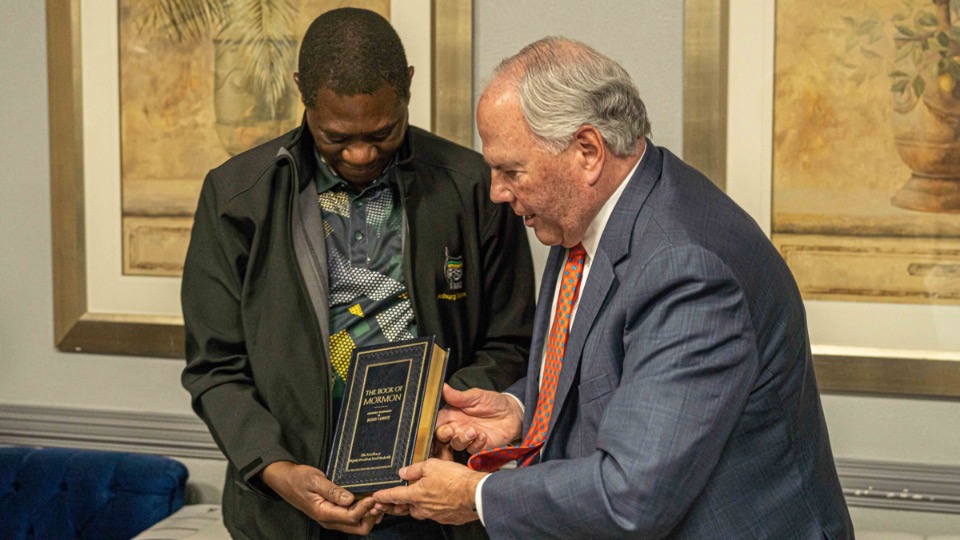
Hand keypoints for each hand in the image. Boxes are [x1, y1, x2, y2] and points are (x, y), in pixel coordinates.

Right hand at [259, 461, 379, 533]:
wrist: (286, 481)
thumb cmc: (299, 478)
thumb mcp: (315, 480)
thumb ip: (332, 490)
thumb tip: (350, 499)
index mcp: (324, 512)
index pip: (351, 517)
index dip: (365, 508)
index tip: (373, 496)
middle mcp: (329, 520)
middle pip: (358, 528)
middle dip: (371, 516)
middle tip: (378, 501)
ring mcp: (332, 519)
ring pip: (357, 525)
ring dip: (369, 515)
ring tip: (376, 500)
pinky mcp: (334, 514)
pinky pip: (352, 519)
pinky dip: (363, 513)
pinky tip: (368, 501)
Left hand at [372, 459, 486, 524]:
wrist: (476, 494)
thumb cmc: (455, 479)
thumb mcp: (432, 465)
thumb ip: (415, 469)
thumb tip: (403, 472)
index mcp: (416, 495)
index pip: (394, 496)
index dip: (383, 496)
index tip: (375, 498)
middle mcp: (423, 508)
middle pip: (407, 508)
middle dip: (399, 505)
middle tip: (393, 503)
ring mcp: (435, 515)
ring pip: (422, 512)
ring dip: (419, 506)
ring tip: (421, 498)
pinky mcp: (448, 518)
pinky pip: (436, 514)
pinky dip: (435, 508)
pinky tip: (440, 501)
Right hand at [435, 384, 522, 453]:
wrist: (512, 413)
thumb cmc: (493, 402)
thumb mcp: (476, 396)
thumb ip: (459, 396)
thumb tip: (443, 387)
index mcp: (453, 414)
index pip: (438, 421)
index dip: (436, 424)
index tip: (440, 424)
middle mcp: (458, 426)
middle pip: (442, 436)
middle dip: (444, 435)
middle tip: (451, 430)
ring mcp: (467, 438)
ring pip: (455, 444)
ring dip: (462, 439)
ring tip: (473, 431)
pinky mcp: (477, 446)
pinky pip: (471, 449)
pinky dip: (476, 443)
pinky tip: (483, 436)